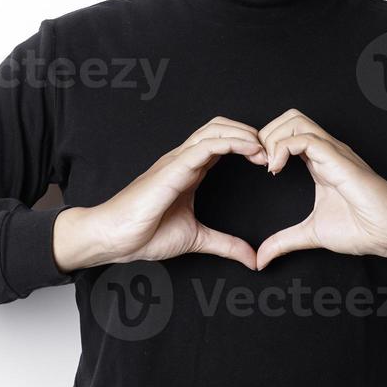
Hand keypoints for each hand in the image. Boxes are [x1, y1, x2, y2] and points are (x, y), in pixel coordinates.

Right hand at [54, 116, 267, 271]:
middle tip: (272, 151)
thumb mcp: (196, 239)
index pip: (221, 143)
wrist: (115, 238)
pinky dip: (232, 143)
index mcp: (189, 171)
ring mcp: (177, 160)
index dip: (247, 145)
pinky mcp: (173, 168)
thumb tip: (252, 258)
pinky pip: (206, 146)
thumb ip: (225, 245)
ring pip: (215, 130)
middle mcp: (184, 160)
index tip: (269, 161)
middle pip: (220, 127)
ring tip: (265, 149)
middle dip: (249, 132)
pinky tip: (250, 151)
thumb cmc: (144, 234)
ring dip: (244, 134)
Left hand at [253, 108, 386, 270]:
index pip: (288, 133)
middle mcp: (326, 151)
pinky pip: (305, 139)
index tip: (258, 170)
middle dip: (266, 134)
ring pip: (295, 121)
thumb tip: (261, 259)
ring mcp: (333, 152)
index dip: (267, 145)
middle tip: (259, 163)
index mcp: (319, 162)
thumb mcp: (311, 234)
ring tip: (268, 166)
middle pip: (289, 118)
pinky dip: (282, 148)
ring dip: (272, 138)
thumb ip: (284, 242)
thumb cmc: (362, 229)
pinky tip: (276, 170)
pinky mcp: (338, 159)